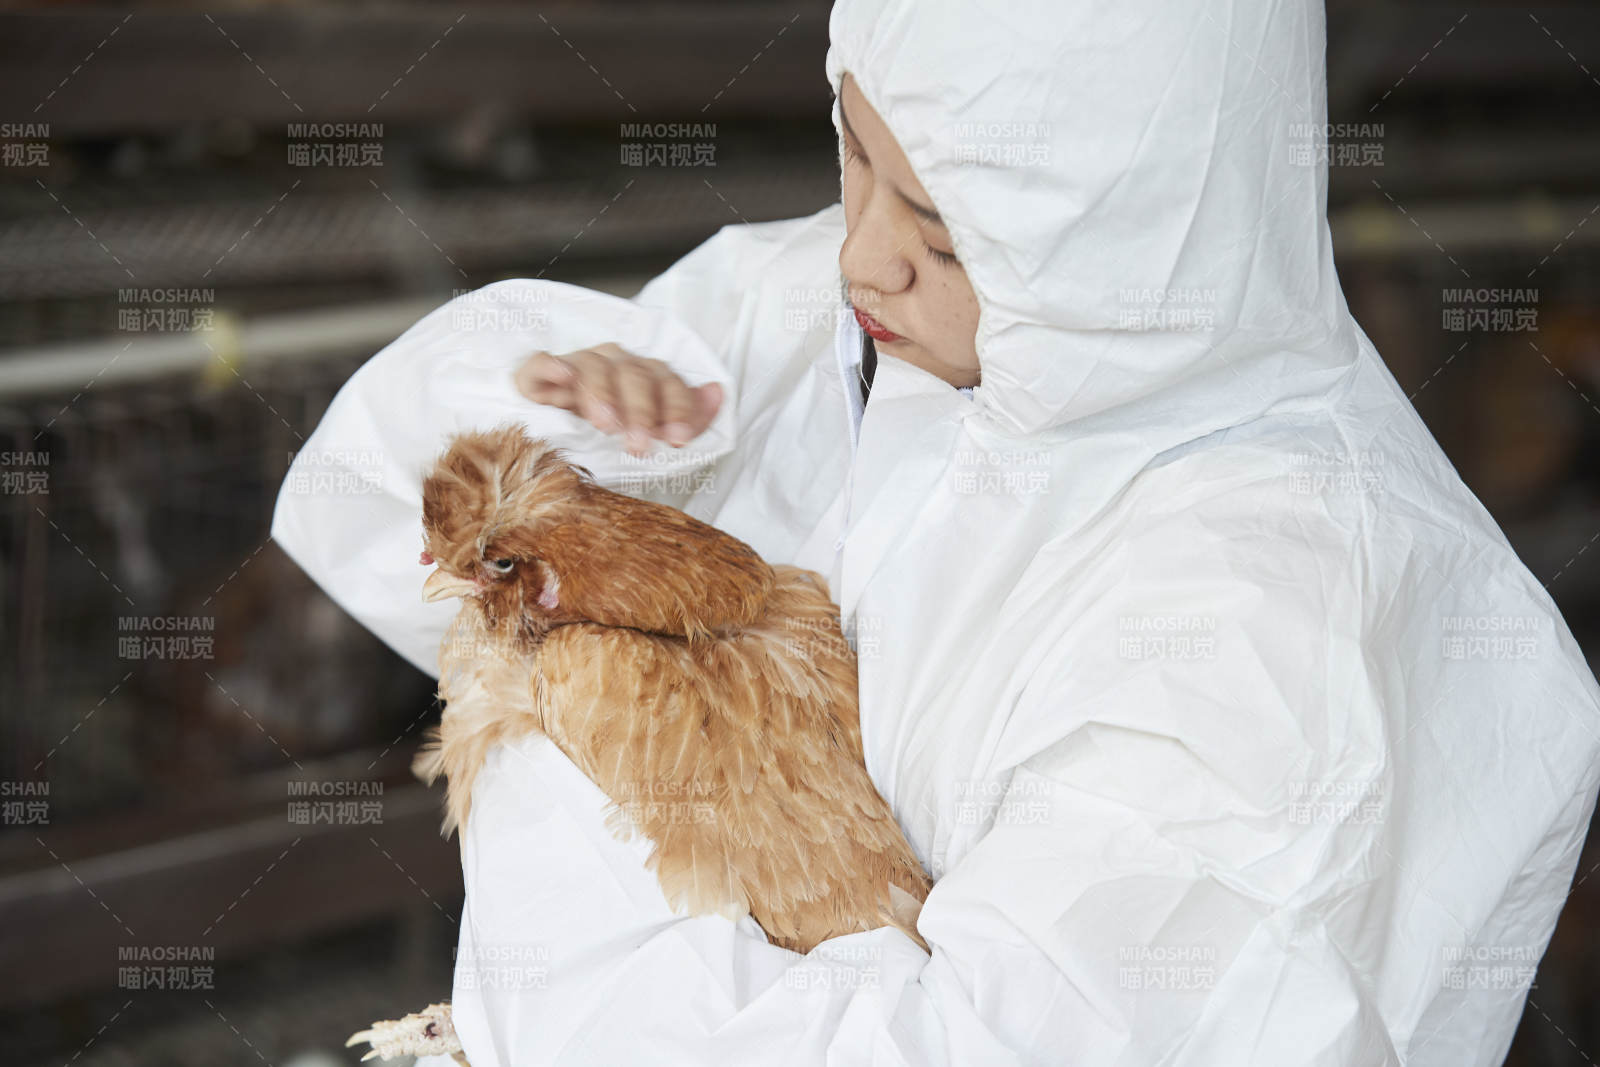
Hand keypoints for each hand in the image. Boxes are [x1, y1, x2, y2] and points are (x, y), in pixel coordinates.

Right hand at [515, 344, 723, 456]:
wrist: (550, 436)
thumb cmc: (609, 433)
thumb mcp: (651, 430)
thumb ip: (687, 416)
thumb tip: (718, 393)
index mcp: (644, 375)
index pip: (667, 381)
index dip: (676, 407)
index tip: (679, 439)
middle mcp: (614, 363)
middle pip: (634, 374)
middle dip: (641, 411)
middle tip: (639, 446)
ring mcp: (575, 366)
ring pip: (594, 367)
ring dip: (603, 394)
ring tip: (606, 426)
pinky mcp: (536, 375)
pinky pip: (542, 363)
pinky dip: (552, 366)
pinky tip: (562, 376)